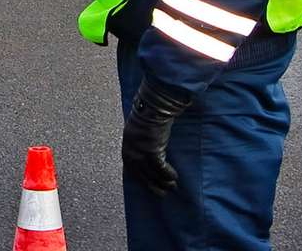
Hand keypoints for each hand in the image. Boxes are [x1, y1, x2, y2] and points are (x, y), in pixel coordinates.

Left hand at [122, 79, 192, 196]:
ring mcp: (141, 152)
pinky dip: (168, 174)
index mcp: (127, 147)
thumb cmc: (147, 117)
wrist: (152, 108)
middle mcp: (131, 152)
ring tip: (172, 187)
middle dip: (152, 185)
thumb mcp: (138, 132)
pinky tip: (175, 177)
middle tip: (162, 194)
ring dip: (163, 182)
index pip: (131, 169)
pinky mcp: (152, 150)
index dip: (140, 179)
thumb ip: (140, 144)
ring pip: (152, 173)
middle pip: (141, 175)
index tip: (148, 186)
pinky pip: (161, 167)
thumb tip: (147, 154)